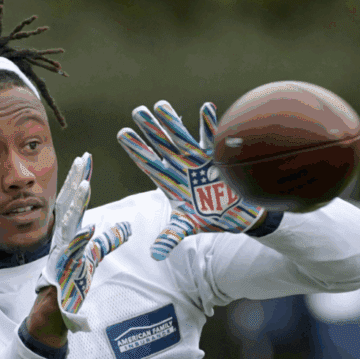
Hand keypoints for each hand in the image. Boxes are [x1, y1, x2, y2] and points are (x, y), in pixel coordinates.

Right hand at [36, 153, 131, 331]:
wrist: (54, 310)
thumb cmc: (70, 281)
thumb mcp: (94, 256)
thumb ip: (109, 241)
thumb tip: (127, 227)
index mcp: (67, 232)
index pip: (73, 200)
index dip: (78, 179)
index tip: (84, 158)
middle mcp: (61, 238)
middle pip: (67, 203)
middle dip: (74, 180)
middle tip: (82, 158)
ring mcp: (61, 252)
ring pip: (68, 222)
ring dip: (77, 203)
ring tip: (85, 184)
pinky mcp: (64, 268)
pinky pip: (73, 251)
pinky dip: (81, 238)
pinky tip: (90, 227)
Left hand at [117, 100, 264, 259]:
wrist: (236, 214)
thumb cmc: (209, 218)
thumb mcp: (187, 226)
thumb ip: (171, 236)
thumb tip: (156, 254)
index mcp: (168, 181)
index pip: (148, 163)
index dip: (136, 150)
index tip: (122, 134)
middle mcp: (180, 166)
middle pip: (161, 144)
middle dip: (149, 129)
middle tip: (137, 111)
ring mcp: (197, 159)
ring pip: (182, 136)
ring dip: (173, 121)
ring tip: (160, 104)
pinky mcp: (217, 157)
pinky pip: (213, 138)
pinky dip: (210, 124)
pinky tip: (205, 107)